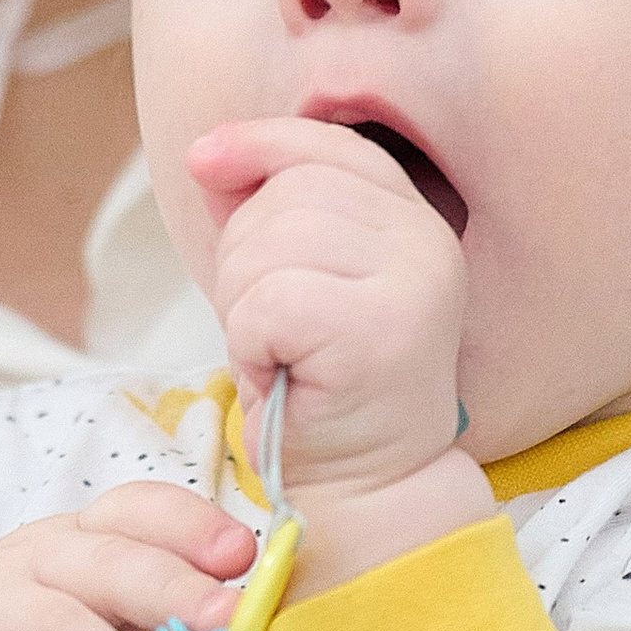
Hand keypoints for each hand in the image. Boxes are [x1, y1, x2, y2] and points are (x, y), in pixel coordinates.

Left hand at [186, 120, 491, 587]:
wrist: (365, 487)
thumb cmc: (320, 385)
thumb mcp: (295, 279)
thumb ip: (268, 210)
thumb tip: (210, 154)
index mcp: (416, 220)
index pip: (329, 145)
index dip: (259, 143)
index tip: (202, 161)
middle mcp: (428, 241)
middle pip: (287, 194)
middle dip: (245, 260)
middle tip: (272, 331)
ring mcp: (412, 284)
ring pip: (269, 247)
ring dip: (244, 308)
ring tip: (281, 355)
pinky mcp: (379, 332)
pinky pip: (267, 303)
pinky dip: (251, 345)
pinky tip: (282, 377)